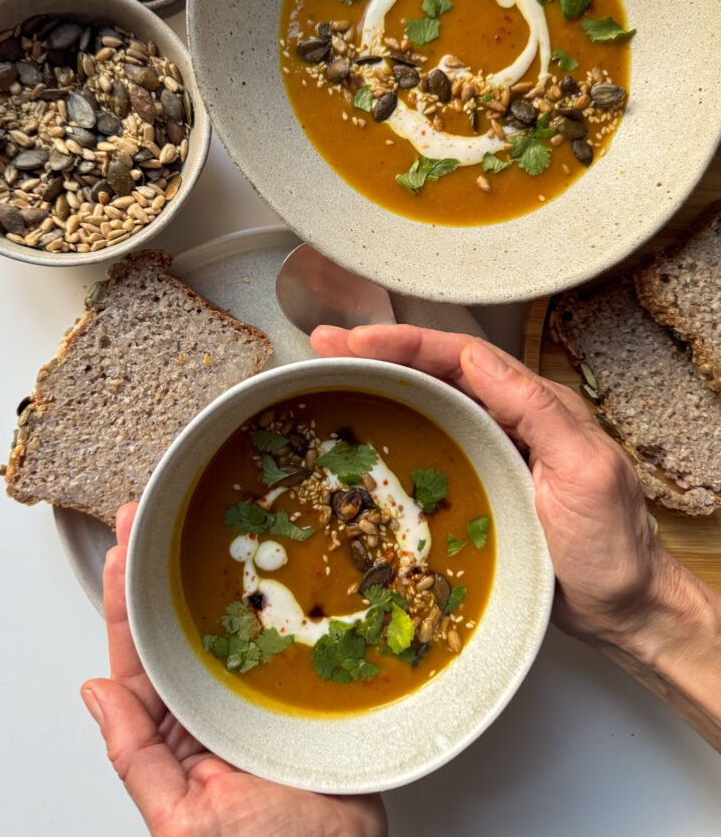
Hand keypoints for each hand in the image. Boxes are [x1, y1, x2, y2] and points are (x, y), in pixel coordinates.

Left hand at [80, 502, 387, 836]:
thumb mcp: (185, 820)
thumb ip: (138, 758)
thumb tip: (95, 695)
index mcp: (177, 738)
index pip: (138, 659)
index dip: (124, 603)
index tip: (117, 552)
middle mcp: (214, 710)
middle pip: (181, 629)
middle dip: (161, 573)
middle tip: (148, 519)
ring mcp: (261, 697)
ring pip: (234, 626)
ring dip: (219, 577)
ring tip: (201, 527)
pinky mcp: (308, 691)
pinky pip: (289, 640)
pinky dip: (283, 605)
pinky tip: (276, 568)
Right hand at [311, 325, 720, 750]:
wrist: (623, 610)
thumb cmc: (612, 547)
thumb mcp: (586, 471)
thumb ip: (537, 410)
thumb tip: (476, 357)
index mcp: (538, 406)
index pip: (465, 358)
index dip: (409, 343)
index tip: (359, 339)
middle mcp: (511, 420)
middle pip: (438, 374)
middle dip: (381, 354)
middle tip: (326, 346)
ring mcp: (493, 453)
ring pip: (430, 405)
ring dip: (380, 385)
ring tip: (330, 374)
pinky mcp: (479, 486)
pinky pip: (431, 448)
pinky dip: (393, 431)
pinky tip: (362, 436)